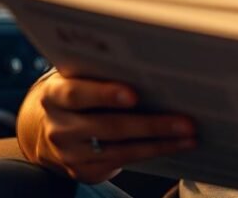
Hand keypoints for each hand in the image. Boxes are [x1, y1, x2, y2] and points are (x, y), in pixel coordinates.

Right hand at [28, 72, 197, 183]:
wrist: (48, 129)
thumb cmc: (79, 92)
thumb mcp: (79, 77)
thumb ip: (101, 72)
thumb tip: (152, 65)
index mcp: (55, 95)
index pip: (76, 94)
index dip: (104, 94)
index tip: (133, 94)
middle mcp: (59, 127)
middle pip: (108, 127)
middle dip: (151, 124)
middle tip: (185, 121)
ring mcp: (70, 153)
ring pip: (120, 150)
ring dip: (160, 143)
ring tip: (189, 134)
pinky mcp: (84, 171)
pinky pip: (123, 163)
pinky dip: (154, 153)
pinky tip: (177, 145)